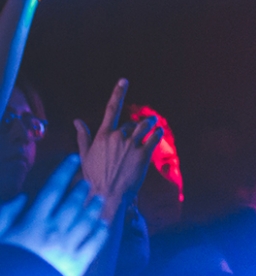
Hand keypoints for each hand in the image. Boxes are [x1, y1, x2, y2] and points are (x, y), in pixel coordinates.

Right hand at [0, 155, 108, 275]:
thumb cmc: (2, 265)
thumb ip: (6, 214)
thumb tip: (23, 197)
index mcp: (32, 222)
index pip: (52, 188)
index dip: (65, 171)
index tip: (74, 158)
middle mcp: (53, 231)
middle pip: (74, 202)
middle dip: (82, 189)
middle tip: (87, 181)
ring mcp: (68, 247)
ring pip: (88, 219)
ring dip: (95, 206)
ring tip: (98, 199)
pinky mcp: (79, 264)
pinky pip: (95, 243)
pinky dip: (101, 230)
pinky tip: (104, 223)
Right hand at [74, 79, 163, 219]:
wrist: (106, 195)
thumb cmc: (94, 177)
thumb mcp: (85, 155)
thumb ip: (83, 136)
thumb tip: (77, 121)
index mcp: (102, 135)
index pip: (111, 108)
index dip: (118, 92)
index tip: (124, 80)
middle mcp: (117, 137)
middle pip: (130, 124)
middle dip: (133, 128)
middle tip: (135, 136)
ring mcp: (131, 145)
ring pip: (145, 126)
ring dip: (150, 123)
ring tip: (153, 125)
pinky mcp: (143, 155)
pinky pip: (155, 138)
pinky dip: (158, 133)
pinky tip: (158, 134)